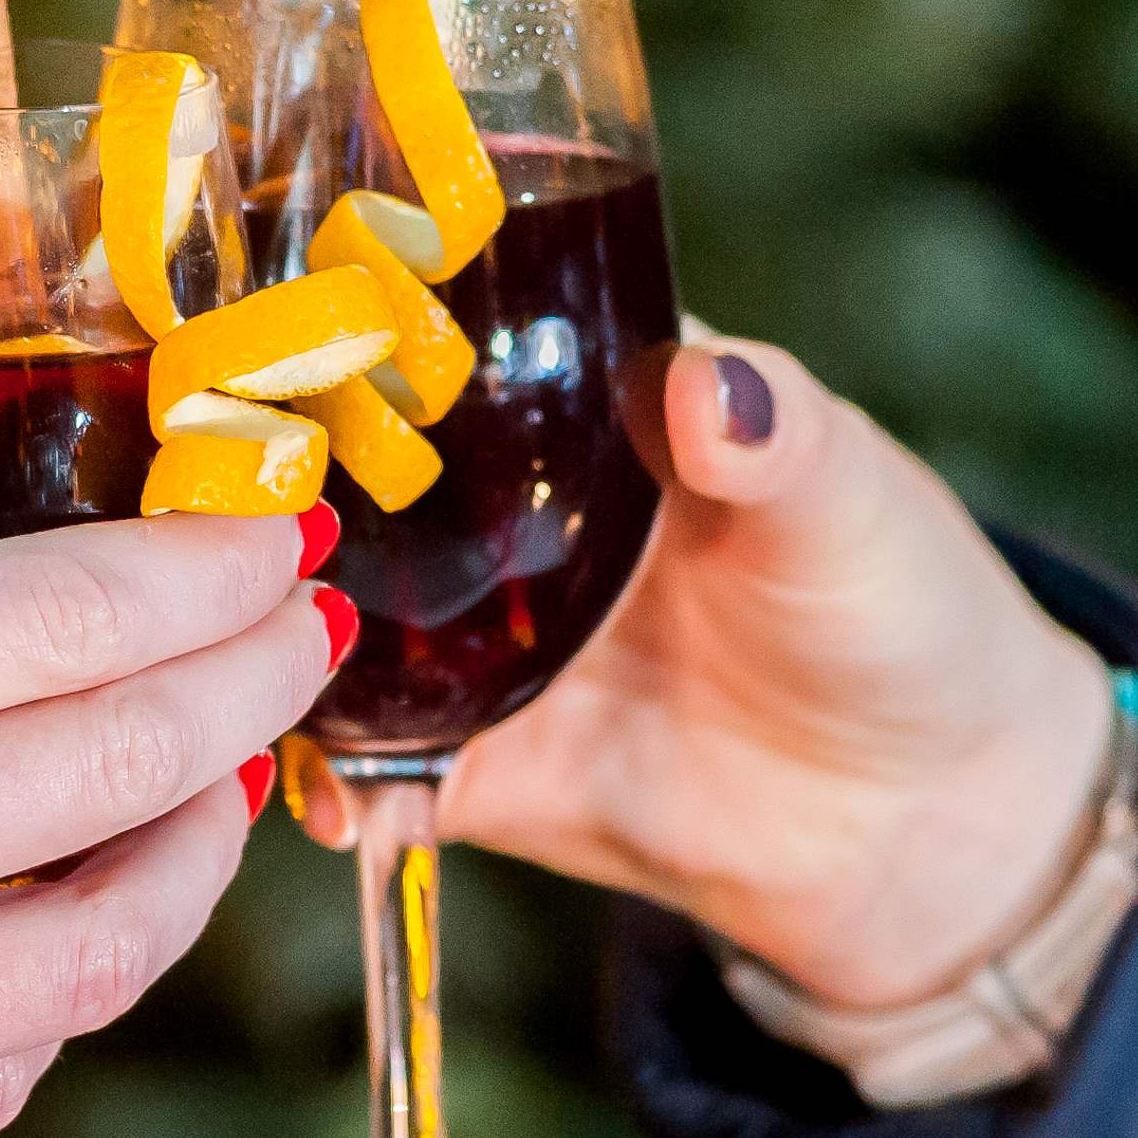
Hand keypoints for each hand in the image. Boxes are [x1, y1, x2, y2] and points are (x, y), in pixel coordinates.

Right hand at [0, 469, 340, 1137]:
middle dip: (251, 684)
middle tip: (296, 631)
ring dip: (184, 859)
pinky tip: (36, 932)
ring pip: (101, 955)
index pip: (70, 618)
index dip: (207, 573)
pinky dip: (48, 992)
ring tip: (198, 789)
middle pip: (130, 769)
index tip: (273, 535)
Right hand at [298, 335, 1111, 1008]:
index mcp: (577, 401)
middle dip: (262, 486)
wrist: (929, 823)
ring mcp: (473, 640)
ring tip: (229, 640)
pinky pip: (370, 770)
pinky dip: (333, 785)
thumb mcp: (848, 501)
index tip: (266, 313)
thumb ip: (775, 436)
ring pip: (329, 621)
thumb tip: (705, 387)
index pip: (433, 335)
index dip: (346, 318)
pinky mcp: (475, 764)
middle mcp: (496, 508)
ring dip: (273, 631)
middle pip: (342, 477)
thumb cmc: (902, 613)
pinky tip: (327, 796)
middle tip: (208, 495)